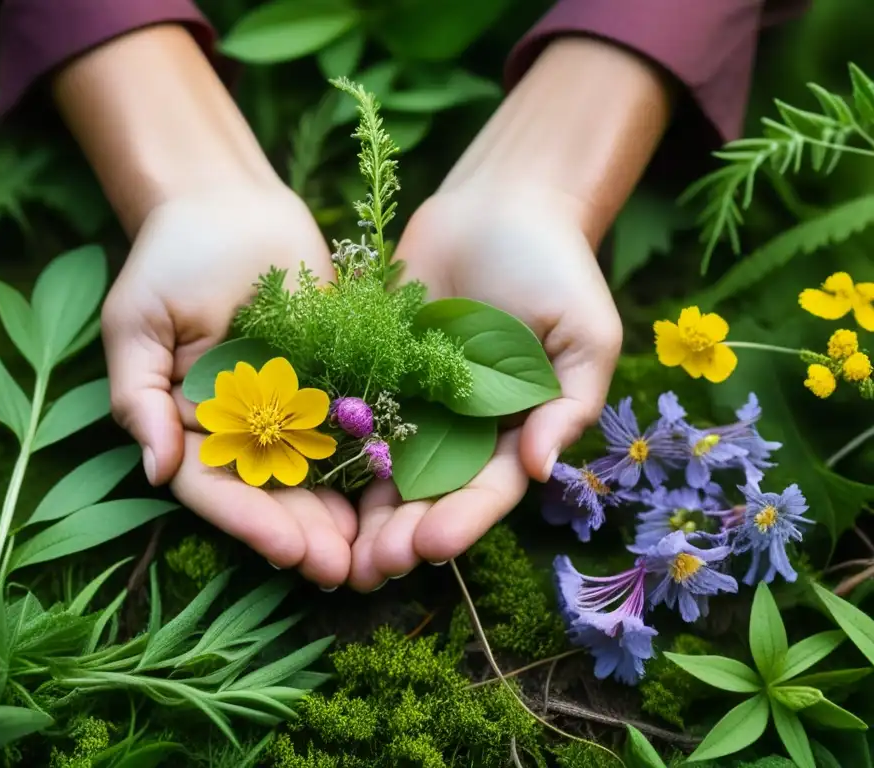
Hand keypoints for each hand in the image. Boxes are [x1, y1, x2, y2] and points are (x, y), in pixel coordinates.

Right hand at [101, 183, 356, 588]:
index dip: (249, 521)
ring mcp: (288, 407)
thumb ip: (140, 396)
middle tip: (342, 570)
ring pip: (315, 473)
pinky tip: (396, 493)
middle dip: (304, 534)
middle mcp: (241, 426)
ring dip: (341, 514)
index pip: (215, 486)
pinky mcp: (331, 379)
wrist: (231, 202)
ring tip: (373, 552)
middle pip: (271, 493)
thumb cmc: (170, 258)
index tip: (287, 550)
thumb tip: (153, 469)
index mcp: (189, 424)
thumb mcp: (136, 324)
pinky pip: (351, 426)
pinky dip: (370, 461)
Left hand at [345, 35, 668, 590]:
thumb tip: (543, 469)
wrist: (500, 204)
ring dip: (357, 510)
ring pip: (380, 467)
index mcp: (511, 431)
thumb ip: (568, 403)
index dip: (461, 521)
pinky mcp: (371, 367)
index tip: (431, 547)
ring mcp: (411, 400)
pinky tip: (299, 478)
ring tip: (330, 547)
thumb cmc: (556, 267)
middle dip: (400, 533)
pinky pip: (345, 411)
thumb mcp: (585, 334)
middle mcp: (458, 427)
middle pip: (426, 493)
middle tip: (369, 567)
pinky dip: (326, 446)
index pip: (486, 490)